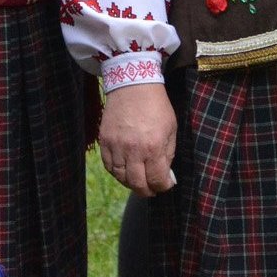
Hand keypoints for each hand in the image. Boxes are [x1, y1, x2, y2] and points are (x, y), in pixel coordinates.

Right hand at [98, 82, 176, 196]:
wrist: (133, 85)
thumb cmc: (156, 106)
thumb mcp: (171, 129)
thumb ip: (168, 154)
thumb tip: (166, 175)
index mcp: (153, 147)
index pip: (156, 180)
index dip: (162, 187)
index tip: (165, 185)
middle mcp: (133, 150)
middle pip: (137, 184)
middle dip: (146, 191)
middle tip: (151, 190)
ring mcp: (116, 146)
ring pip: (121, 177)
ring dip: (130, 183)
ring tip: (137, 180)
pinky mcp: (104, 140)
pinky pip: (108, 165)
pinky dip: (116, 172)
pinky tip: (124, 170)